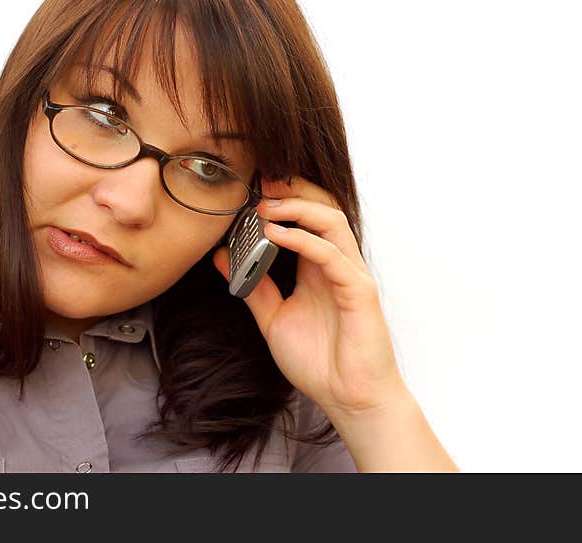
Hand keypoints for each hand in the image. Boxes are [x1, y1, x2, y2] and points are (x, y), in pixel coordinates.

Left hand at [212, 176, 408, 419]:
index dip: (284, 198)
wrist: (350, 400)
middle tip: (262, 181)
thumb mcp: (274, 319)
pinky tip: (276, 236)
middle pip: (324, 209)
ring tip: (265, 206)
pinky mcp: (359, 292)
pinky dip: (304, 240)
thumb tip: (222, 257)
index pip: (307, 219)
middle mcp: (338, 265)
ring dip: (298, 208)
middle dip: (294, 190)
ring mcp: (351, 276)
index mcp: (319, 269)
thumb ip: (252, 287)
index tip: (253, 187)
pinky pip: (332, 256)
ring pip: (332, 223)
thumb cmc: (319, 362)